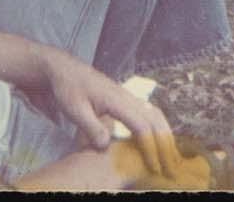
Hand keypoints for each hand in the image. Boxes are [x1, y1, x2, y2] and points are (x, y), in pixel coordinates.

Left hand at [42, 52, 177, 174]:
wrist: (63, 69)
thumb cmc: (67, 88)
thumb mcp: (74, 110)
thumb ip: (91, 128)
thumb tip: (106, 146)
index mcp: (116, 99)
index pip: (141, 125)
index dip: (149, 146)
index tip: (154, 165)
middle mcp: (126, 96)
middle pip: (155, 118)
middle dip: (165, 142)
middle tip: (170, 165)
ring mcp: (126, 96)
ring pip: (154, 113)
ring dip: (164, 133)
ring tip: (169, 154)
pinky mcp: (124, 99)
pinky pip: (147, 112)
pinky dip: (156, 126)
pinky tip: (156, 139)